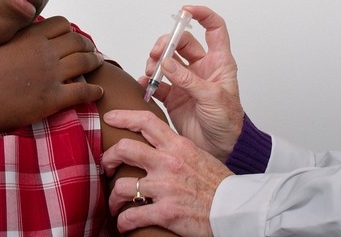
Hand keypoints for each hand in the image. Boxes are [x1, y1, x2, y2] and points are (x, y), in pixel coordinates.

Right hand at [0, 15, 104, 133]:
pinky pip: (83, 91)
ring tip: (99, 63)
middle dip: (87, 45)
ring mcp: (51, 75)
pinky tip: (98, 92)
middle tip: (91, 50)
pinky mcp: (53, 98)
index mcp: (30, 37)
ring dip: (95, 62)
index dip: (69, 31)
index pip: (62, 25)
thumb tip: (14, 33)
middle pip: (78, 42)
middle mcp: (44, 52)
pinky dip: (94, 91)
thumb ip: (11, 38)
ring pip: (85, 62)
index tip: (71, 37)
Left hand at [103, 109, 232, 235]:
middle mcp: (168, 163)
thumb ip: (175, 149)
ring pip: (122, 186)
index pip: (145, 121)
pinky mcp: (165, 212)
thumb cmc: (218, 184)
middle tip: (106, 165)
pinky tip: (123, 223)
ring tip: (114, 203)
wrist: (234, 207)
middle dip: (108, 158)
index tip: (110, 119)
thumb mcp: (197, 155)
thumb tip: (158, 147)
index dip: (123, 117)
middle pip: (125, 149)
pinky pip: (132, 215)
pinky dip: (123, 221)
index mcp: (178, 146)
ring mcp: (165, 187)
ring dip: (113, 197)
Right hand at [141, 5, 242, 159]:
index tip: (185, 11)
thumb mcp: (213, 98)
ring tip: (151, 71)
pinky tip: (145, 84)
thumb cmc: (228, 122)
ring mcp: (186, 81)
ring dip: (156, 61)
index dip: (202, 15)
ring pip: (167, 60)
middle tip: (157, 53)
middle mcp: (201, 68)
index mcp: (219, 62)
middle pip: (181, 42)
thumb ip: (189, 80)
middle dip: (167, 43)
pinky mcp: (174, 96)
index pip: (214, 28)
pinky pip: (157, 83)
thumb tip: (167, 63)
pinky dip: (149, 81)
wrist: (221, 149)